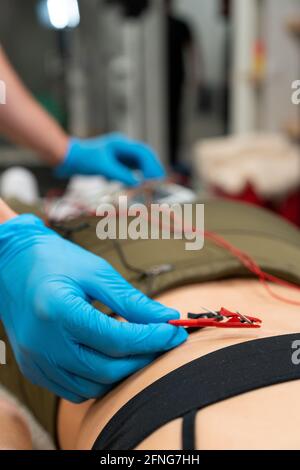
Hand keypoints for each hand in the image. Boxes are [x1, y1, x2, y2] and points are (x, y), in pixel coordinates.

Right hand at [0, 215, 186, 402]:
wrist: (12, 264)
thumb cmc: (55, 261)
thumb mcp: (96, 272)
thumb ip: (131, 300)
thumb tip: (166, 318)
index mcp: (58, 312)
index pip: (116, 338)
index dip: (151, 338)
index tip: (175, 331)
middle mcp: (43, 343)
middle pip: (107, 367)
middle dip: (144, 357)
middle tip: (165, 341)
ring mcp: (36, 361)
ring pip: (94, 384)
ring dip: (124, 371)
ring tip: (141, 348)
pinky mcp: (34, 369)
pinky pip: (75, 390)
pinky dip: (100, 379)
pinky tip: (111, 357)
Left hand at [55, 133, 165, 185]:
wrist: (68, 158)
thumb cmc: (83, 159)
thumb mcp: (102, 167)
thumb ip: (120, 174)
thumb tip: (137, 183)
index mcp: (120, 144)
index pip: (142, 152)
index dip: (151, 165)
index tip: (155, 177)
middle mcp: (122, 148)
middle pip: (143, 156)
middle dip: (152, 168)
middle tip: (160, 180)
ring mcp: (119, 155)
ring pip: (138, 163)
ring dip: (145, 172)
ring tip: (152, 184)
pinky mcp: (115, 162)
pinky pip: (130, 168)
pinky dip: (135, 176)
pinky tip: (137, 184)